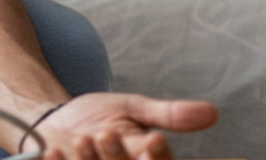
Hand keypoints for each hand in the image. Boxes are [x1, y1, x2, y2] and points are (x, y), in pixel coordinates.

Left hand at [24, 93, 217, 159]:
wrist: (52, 120)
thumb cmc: (97, 117)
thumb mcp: (133, 109)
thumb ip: (168, 115)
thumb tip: (212, 113)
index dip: (157, 157)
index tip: (153, 141)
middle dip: (118, 157)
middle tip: (107, 134)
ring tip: (83, 139)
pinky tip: (53, 151)